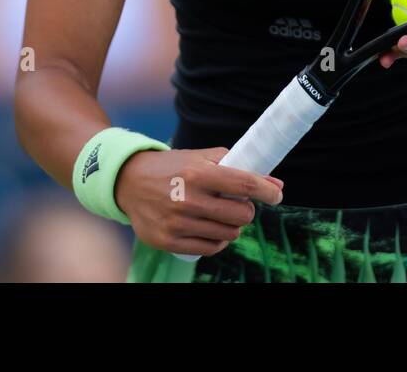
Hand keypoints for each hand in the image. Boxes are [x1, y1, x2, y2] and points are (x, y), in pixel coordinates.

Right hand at [113, 147, 283, 257]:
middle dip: (247, 210)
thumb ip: (238, 165)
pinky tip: (213, 228)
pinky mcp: (167, 241)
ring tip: (222, 215)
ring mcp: (177, 223)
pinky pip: (210, 248)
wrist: (128, 181)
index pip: (244, 184)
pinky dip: (219, 240)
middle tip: (239, 204)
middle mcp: (187, 198)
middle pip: (241, 215)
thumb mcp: (201, 157)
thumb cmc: (173, 167)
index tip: (277, 195)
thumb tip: (276, 183)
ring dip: (233, 225)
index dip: (267, 191)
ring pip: (229, 233)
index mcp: (198, 173)